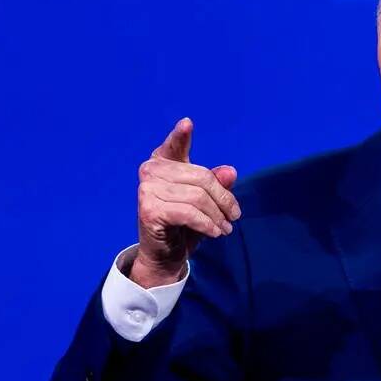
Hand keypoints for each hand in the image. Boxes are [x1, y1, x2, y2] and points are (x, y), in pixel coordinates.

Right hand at [131, 117, 239, 287]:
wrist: (165, 256)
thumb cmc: (184, 225)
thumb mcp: (205, 203)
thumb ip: (216, 185)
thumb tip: (230, 172)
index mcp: (162, 163)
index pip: (173, 146)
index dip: (180, 136)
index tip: (188, 124)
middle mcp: (150, 172)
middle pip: (201, 178)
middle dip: (223, 199)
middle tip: (234, 216)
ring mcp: (147, 190)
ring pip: (198, 197)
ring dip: (218, 216)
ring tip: (226, 228)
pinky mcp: (149, 210)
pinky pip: (189, 213)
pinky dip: (207, 224)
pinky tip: (215, 232)